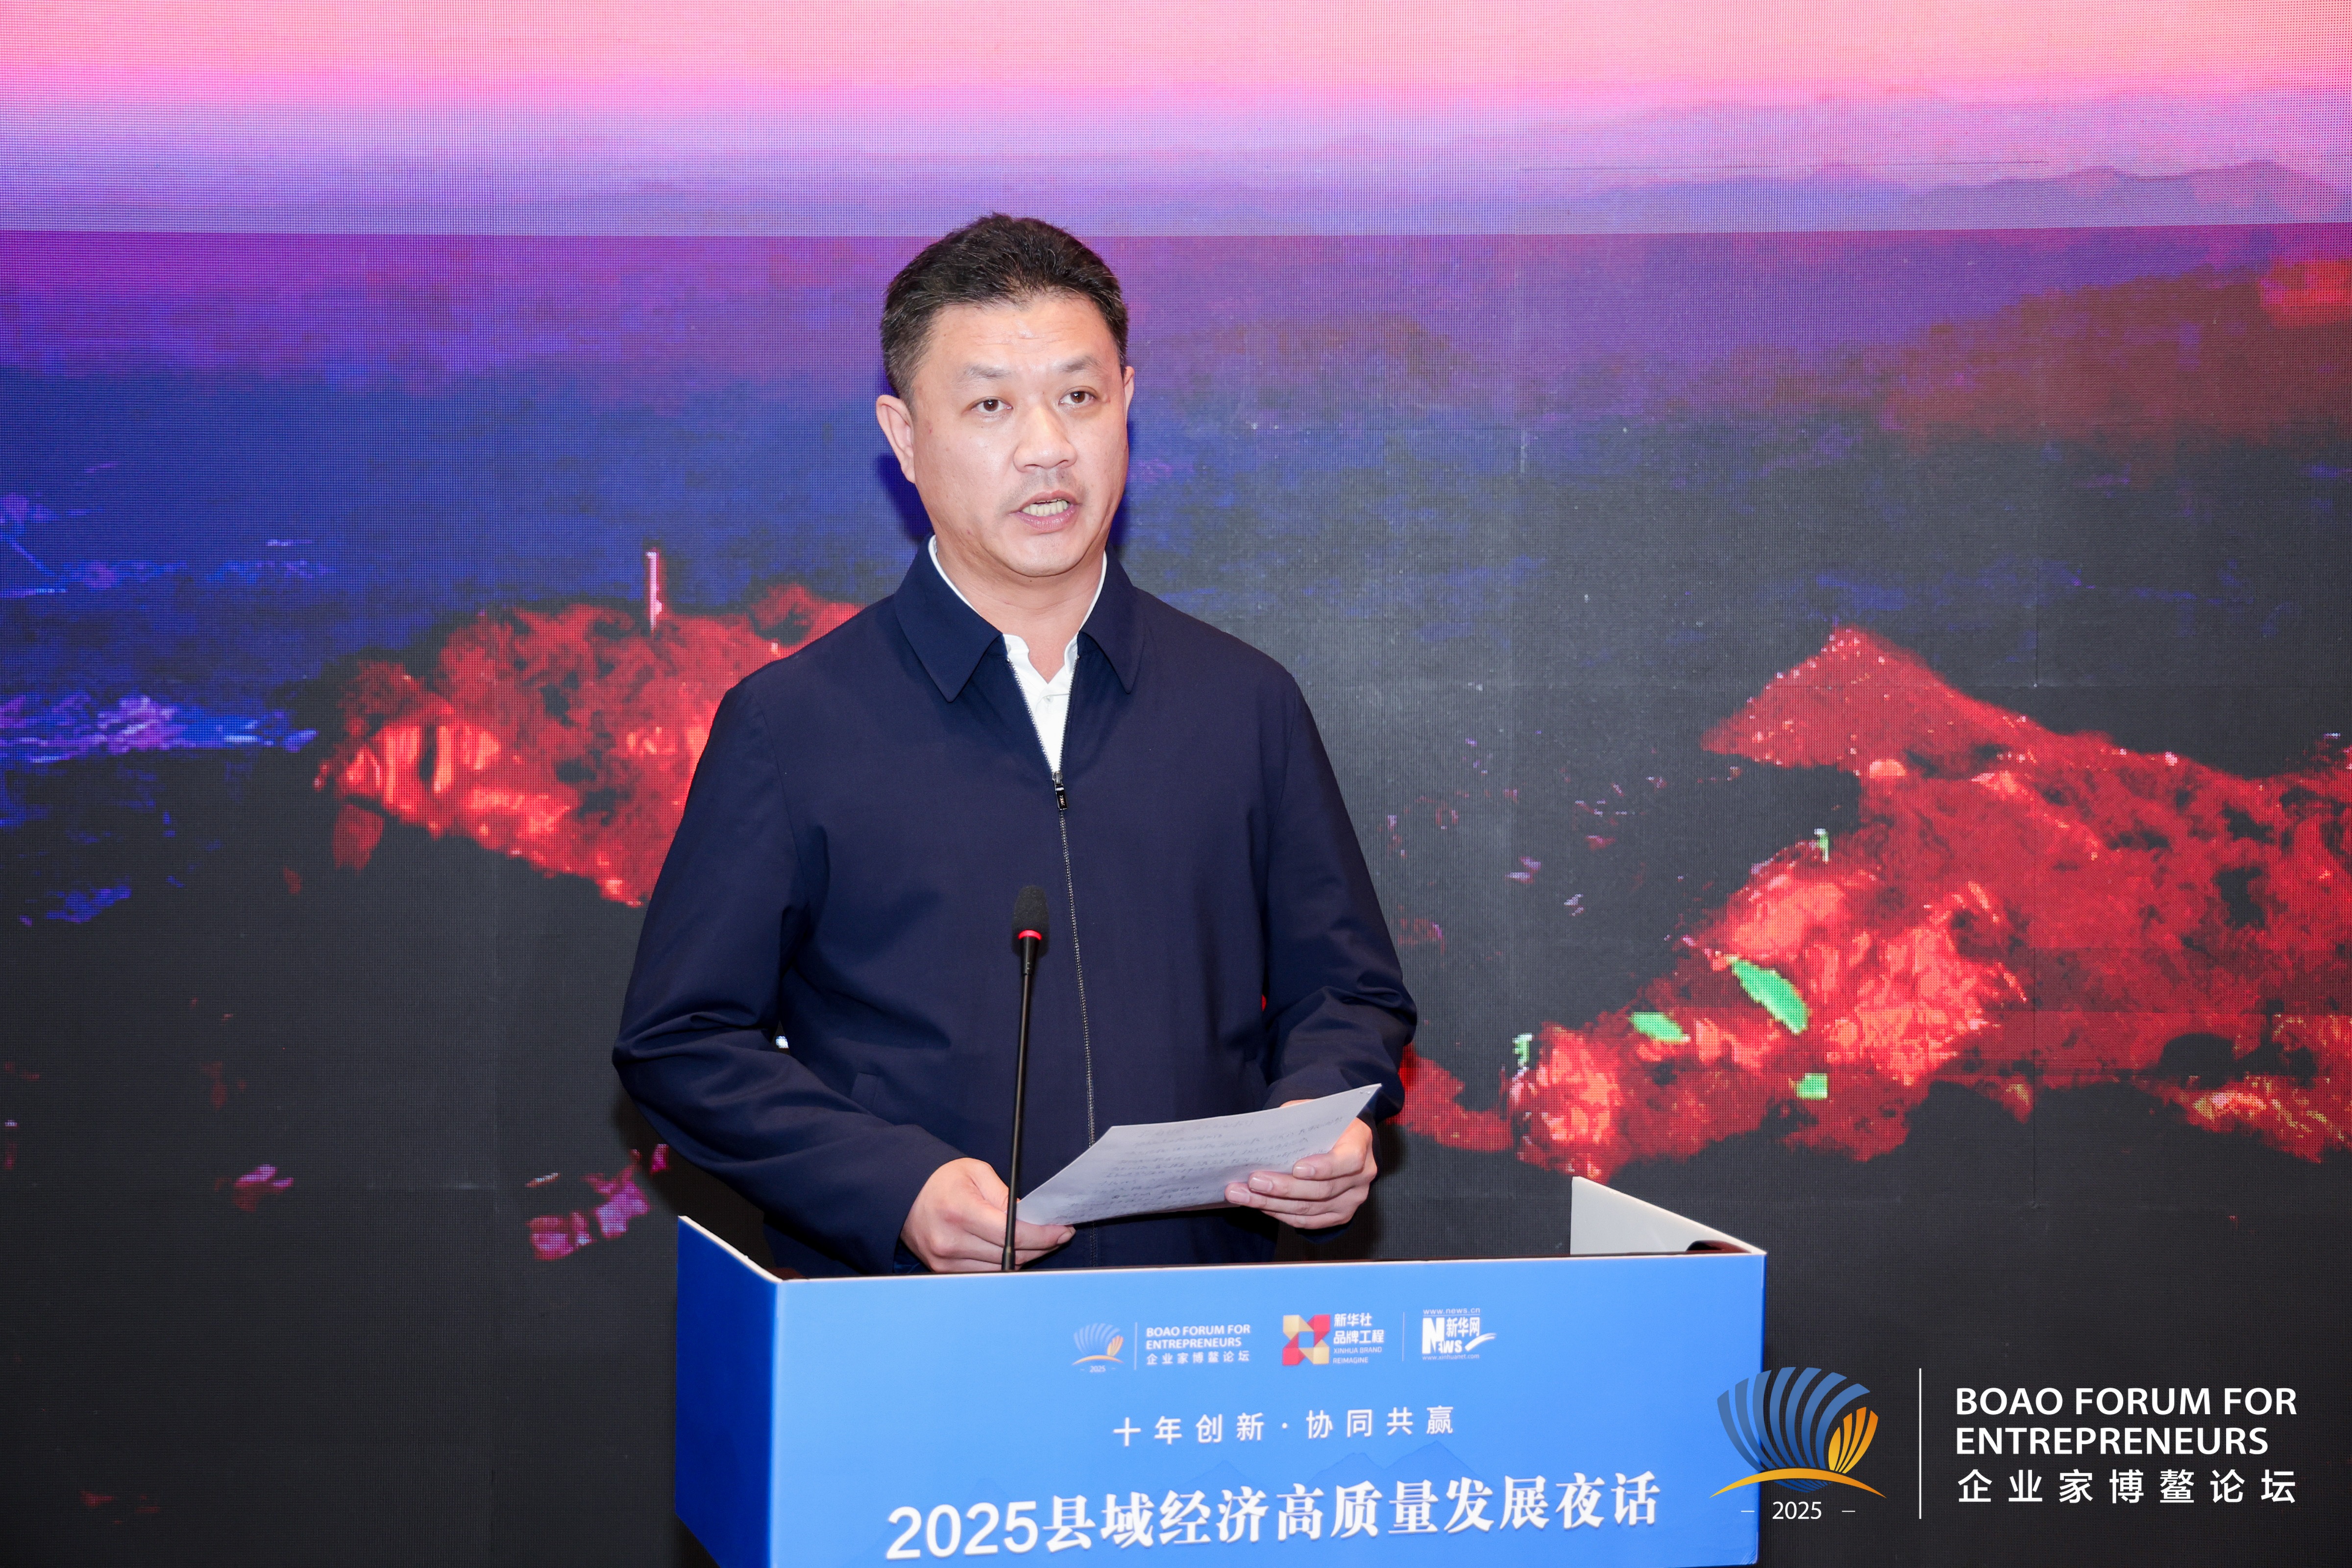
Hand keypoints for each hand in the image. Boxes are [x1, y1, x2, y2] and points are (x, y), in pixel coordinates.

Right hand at [900, 1158, 1074, 1272]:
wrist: (903, 1194)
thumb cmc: (942, 1180)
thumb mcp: (976, 1173)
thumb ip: (1005, 1197)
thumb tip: (1032, 1220)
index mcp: (960, 1211)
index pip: (1012, 1234)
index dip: (1043, 1235)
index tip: (1062, 1230)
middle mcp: (950, 1241)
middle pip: (1010, 1254)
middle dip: (1040, 1245)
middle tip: (1058, 1234)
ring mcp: (945, 1261)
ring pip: (1001, 1268)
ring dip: (1025, 1256)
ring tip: (1038, 1241)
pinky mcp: (942, 1270)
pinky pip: (985, 1272)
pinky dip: (1003, 1262)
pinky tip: (1014, 1249)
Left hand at [1224, 1107, 1376, 1229]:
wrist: (1338, 1139)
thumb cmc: (1322, 1123)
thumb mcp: (1312, 1110)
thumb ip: (1294, 1118)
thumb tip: (1262, 1133)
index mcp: (1360, 1142)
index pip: (1348, 1160)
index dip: (1324, 1167)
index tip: (1296, 1168)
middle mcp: (1362, 1174)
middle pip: (1322, 1190)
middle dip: (1283, 1187)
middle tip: (1253, 1181)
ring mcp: (1352, 1199)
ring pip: (1310, 1208)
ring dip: (1272, 1203)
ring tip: (1242, 1194)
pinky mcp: (1339, 1215)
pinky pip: (1307, 1220)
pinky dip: (1280, 1213)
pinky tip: (1258, 1204)